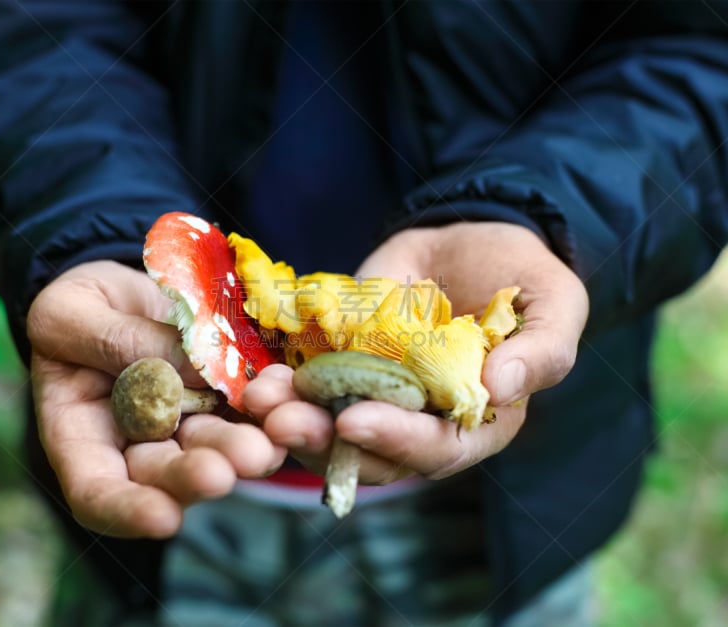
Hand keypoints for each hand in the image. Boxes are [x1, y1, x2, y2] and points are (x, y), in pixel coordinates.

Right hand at [27, 260, 285, 537]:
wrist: (124, 289)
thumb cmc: (76, 307)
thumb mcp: (69, 313)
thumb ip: (114, 343)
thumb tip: (186, 370)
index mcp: (80, 435)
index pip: (97, 493)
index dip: (129, 511)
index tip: (164, 519)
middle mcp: (137, 443)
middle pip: (167, 475)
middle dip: (202, 474)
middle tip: (233, 465)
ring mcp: (185, 424)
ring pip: (215, 448)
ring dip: (243, 448)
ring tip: (266, 440)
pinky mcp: (223, 399)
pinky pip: (248, 410)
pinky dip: (267, 407)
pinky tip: (282, 396)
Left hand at [244, 222, 587, 482]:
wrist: (470, 237)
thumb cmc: (522, 277)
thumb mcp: (554, 305)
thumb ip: (543, 351)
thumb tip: (500, 389)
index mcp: (473, 421)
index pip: (436, 448)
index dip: (397, 441)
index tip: (354, 422)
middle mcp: (418, 418)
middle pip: (369, 449)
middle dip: (324, 439)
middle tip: (283, 421)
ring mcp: (375, 390)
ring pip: (327, 423)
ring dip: (291, 417)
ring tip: (260, 397)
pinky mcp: (342, 360)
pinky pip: (307, 380)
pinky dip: (282, 382)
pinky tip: (258, 372)